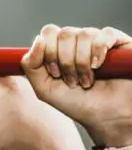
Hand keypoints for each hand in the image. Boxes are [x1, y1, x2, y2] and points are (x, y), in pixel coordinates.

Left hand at [21, 24, 131, 141]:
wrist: (106, 116)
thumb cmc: (77, 103)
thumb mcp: (44, 89)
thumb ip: (31, 66)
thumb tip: (38, 40)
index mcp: (60, 49)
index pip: (48, 33)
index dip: (49, 52)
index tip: (55, 74)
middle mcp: (78, 41)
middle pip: (64, 33)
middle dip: (65, 61)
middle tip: (72, 81)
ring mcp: (98, 40)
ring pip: (83, 34)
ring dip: (81, 62)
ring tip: (87, 81)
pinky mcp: (119, 42)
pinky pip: (105, 34)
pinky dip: (98, 51)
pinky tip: (98, 67)